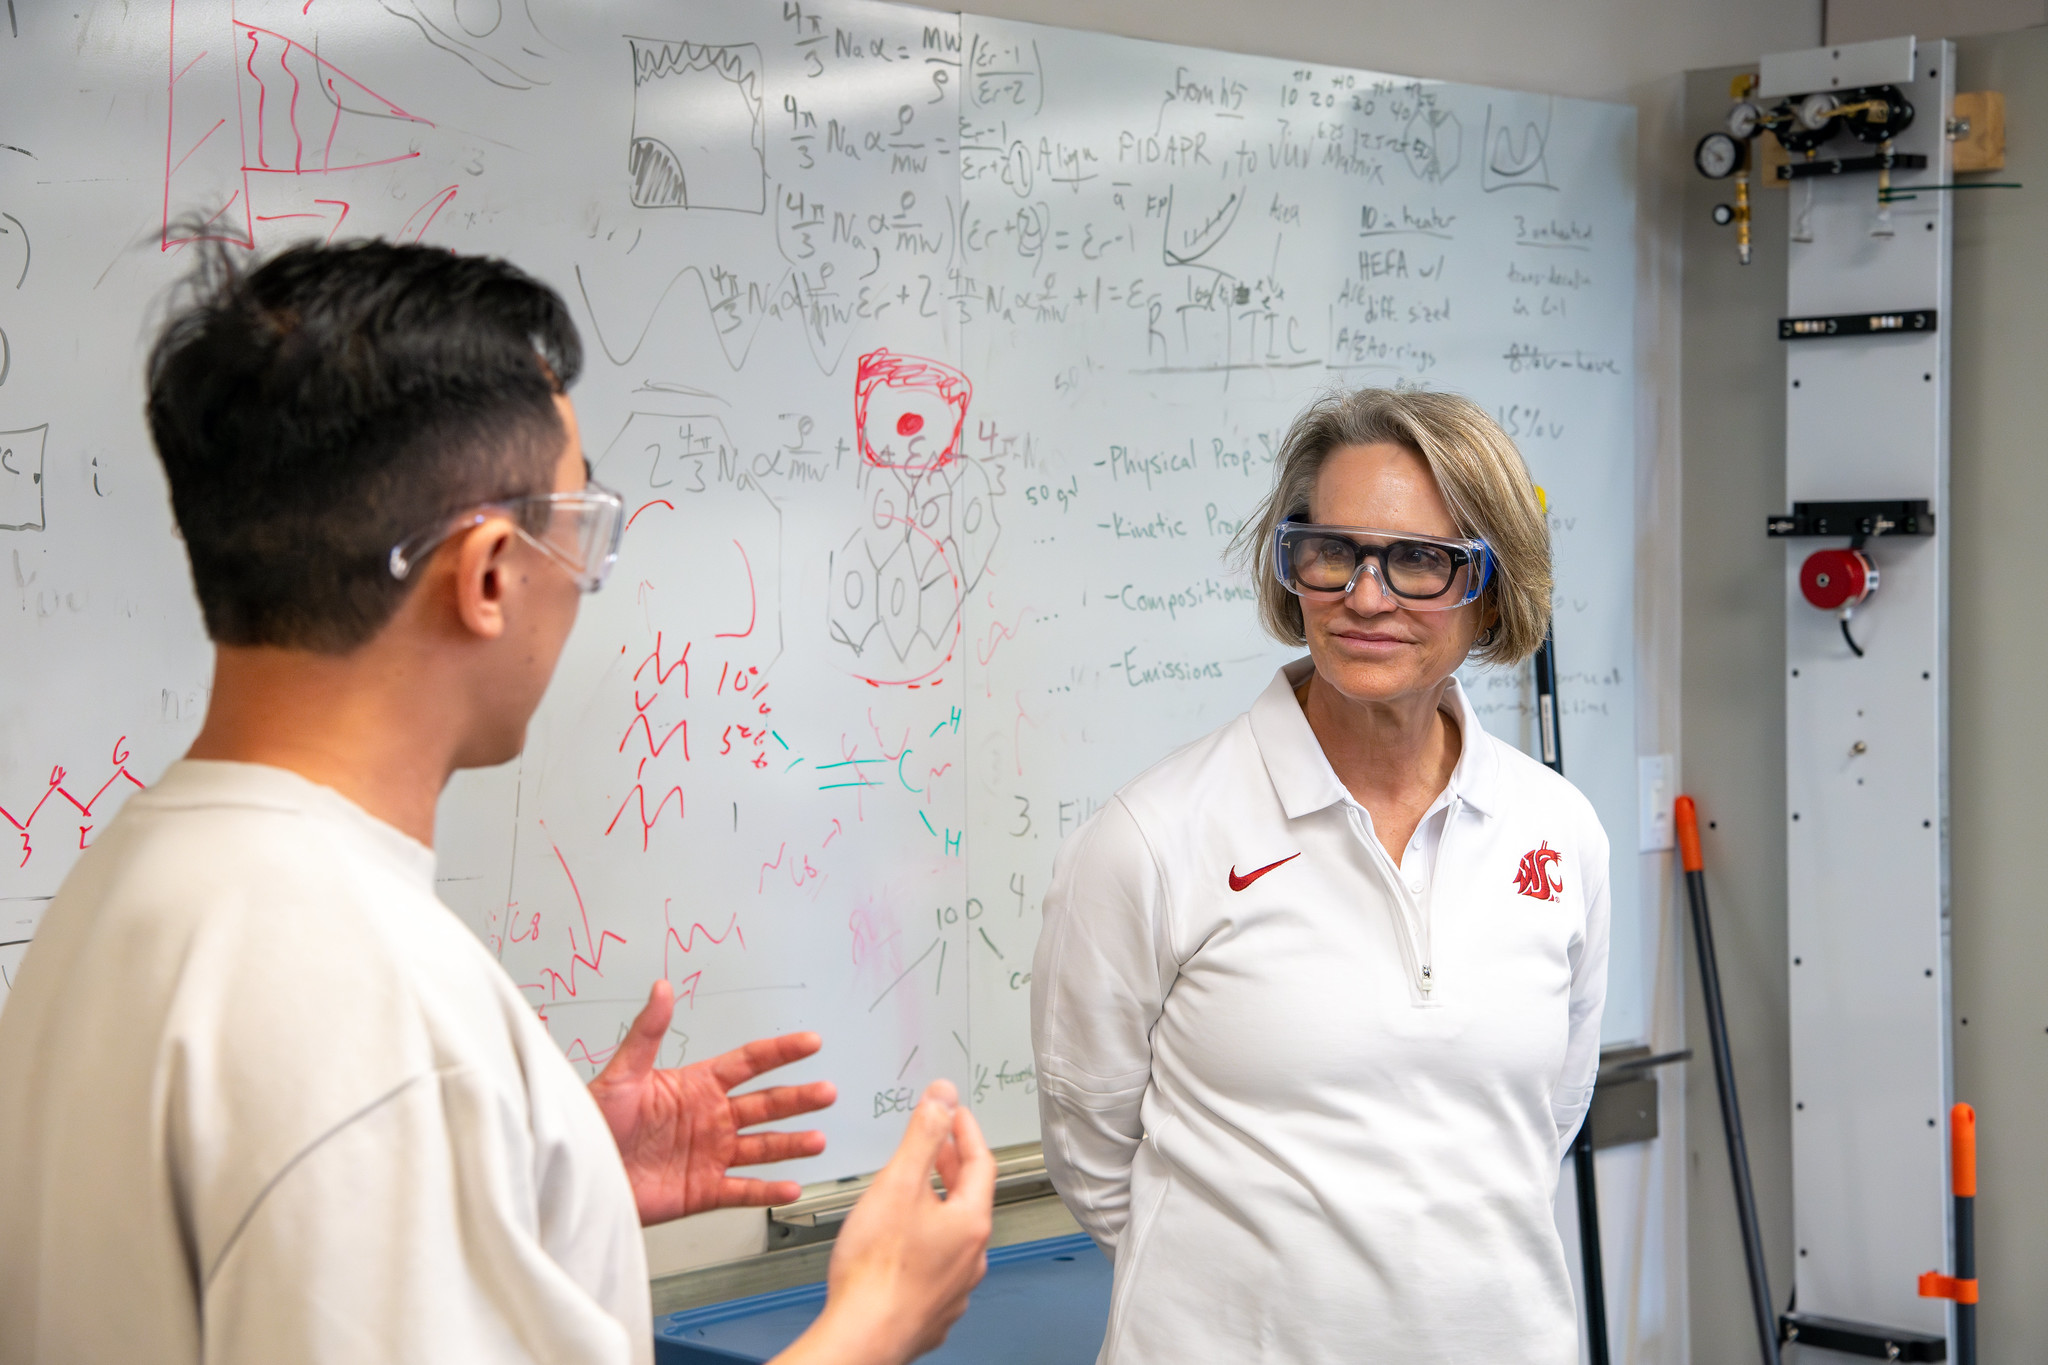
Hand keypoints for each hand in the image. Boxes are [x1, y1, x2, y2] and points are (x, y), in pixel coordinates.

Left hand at [588, 979, 836, 1224]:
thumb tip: (662, 989)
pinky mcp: (702, 1191)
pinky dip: (767, 1190)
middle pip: (765, 1105)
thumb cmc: (593, 1123)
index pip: (748, 1063)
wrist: (579, 1173)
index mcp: (696, 1086)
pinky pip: (742, 1190)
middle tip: (827, 1091)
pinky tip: (790, 1186)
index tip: (811, 1042)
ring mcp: (709, 1155)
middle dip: (798, 1098)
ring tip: (817, 1140)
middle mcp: (710, 1119)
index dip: (781, 1052)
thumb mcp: (621, 1075)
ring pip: (762, 1147)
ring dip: (792, 1144)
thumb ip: (646, 1033)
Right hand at [776, 1081, 995, 1364]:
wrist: (863, 1337)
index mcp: (970, 1222)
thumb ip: (922, 1136)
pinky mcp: (934, 1310)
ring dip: (940, 1207)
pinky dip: (927, 1243)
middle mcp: (971, 1257)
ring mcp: (955, 1287)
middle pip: (970, 1199)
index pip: (982, 1162)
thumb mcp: (898, 1184)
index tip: (955, 1115)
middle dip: (953, 1167)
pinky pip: (939, 1267)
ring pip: (955, 1236)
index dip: (967, 1132)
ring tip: (915, 1191)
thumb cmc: (877, 1270)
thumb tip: (944, 1096)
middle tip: (938, 1146)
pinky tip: (904, 1244)